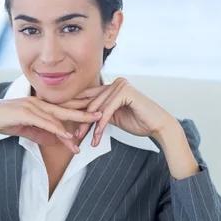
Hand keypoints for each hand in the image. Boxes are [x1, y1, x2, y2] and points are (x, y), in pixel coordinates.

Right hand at [0, 96, 102, 152]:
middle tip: (103, 113)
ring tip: (91, 127)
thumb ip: (40, 134)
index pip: (64, 107)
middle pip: (67, 108)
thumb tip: (54, 141)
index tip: (95, 112)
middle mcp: (39, 103)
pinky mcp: (25, 113)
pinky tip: (68, 136)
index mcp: (40, 105)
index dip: (80, 109)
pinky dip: (58, 129)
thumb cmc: (2, 121)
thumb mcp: (25, 129)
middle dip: (85, 111)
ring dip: (76, 123)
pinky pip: (46, 122)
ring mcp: (32, 107)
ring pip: (59, 116)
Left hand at [62, 78, 176, 146]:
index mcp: (111, 86)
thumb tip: (79, 116)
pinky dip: (101, 124)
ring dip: (89, 126)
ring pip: (97, 108)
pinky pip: (108, 110)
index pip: (89, 96)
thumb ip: (99, 113)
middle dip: (80, 120)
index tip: (62, 117)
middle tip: (74, 134)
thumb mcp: (112, 117)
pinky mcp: (126, 92)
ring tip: (82, 138)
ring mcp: (121, 85)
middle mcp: (115, 83)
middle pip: (91, 102)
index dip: (75, 107)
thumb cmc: (137, 122)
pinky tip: (97, 136)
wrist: (158, 126)